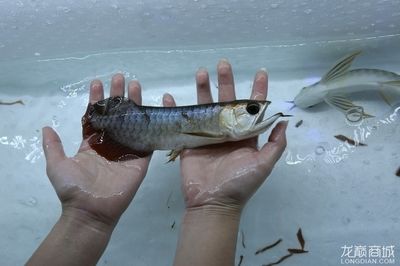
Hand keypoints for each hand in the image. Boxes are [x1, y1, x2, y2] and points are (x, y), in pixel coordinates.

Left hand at [43, 74, 150, 225]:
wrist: (91, 210)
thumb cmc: (73, 188)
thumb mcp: (56, 165)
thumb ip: (53, 146)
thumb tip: (46, 127)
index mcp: (92, 143)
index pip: (96, 116)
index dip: (97, 99)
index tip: (97, 82)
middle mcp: (111, 143)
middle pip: (116, 114)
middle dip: (117, 95)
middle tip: (120, 77)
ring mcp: (127, 149)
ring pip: (132, 122)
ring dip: (134, 103)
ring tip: (135, 85)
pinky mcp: (140, 158)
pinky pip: (147, 139)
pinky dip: (151, 124)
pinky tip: (153, 108)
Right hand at [163, 60, 287, 209]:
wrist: (213, 202)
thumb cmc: (240, 183)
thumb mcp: (263, 164)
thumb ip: (275, 144)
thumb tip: (284, 120)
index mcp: (245, 135)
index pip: (252, 108)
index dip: (257, 89)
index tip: (260, 72)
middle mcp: (227, 130)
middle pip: (227, 100)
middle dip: (226, 81)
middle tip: (224, 64)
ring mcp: (207, 134)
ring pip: (205, 105)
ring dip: (202, 88)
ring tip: (201, 72)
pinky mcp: (190, 140)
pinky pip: (182, 120)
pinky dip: (175, 108)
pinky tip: (169, 96)